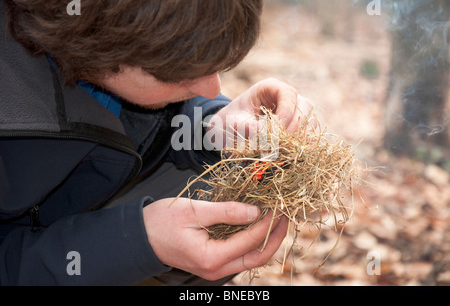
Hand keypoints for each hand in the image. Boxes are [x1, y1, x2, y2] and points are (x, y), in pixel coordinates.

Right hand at [143, 198, 287, 280]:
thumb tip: (255, 212)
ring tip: (277, 217)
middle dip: (276, 236)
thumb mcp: (194, 211)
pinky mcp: (213, 262)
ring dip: (267, 239)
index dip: (268, 222)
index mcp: (211, 257)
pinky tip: (258, 224)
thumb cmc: (160, 222)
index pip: (251, 241)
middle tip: (286, 214)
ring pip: (251, 258)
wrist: (139, 237)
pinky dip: (253, 240)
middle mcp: (215, 269)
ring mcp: (214, 268)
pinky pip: (240, 254)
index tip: (279, 205)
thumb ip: (226, 211)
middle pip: (258, 257)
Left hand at [207, 78, 314, 144]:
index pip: (288, 94)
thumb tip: (269, 135)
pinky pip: (308, 133)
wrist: (227, 132)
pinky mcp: (297, 126)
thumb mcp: (234, 123)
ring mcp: (294, 111)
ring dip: (300, 136)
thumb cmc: (229, 122)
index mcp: (269, 87)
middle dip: (295, 126)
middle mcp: (286, 96)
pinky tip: (289, 152)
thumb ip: (250, 127)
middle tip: (282, 143)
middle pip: (305, 106)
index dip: (286, 112)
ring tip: (285, 149)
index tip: (276, 131)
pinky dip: (302, 143)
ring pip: (309, 120)